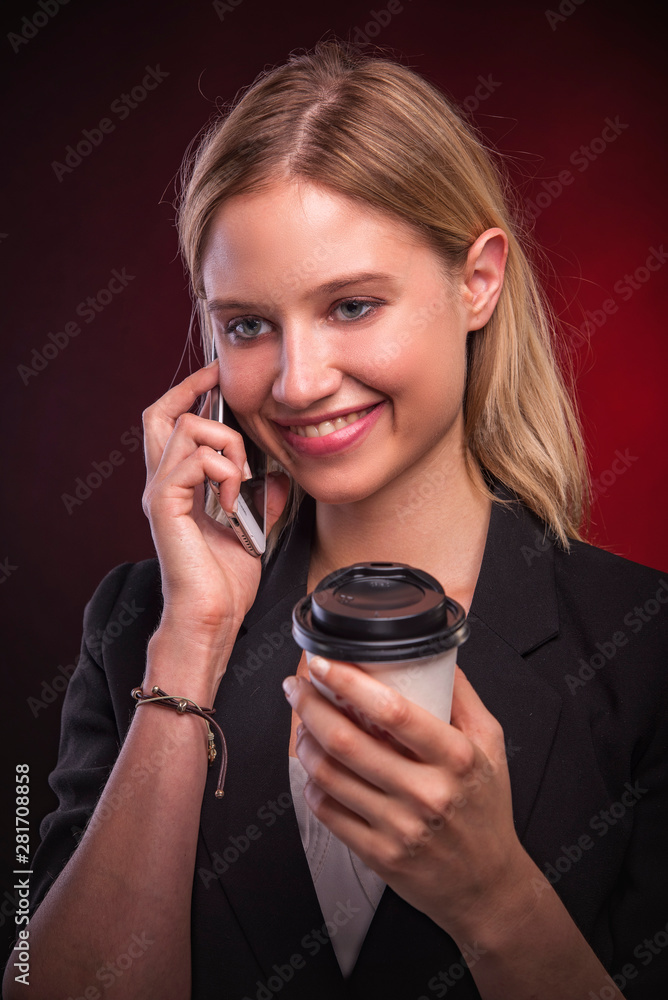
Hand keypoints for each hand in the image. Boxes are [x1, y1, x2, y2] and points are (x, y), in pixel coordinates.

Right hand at [141, 361, 289, 697]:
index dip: (189, 393)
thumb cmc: (225, 583)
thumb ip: (262, 499)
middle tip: (221, 383)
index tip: (218, 377)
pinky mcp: (164, 506)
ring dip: (226, 446)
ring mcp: (160, 493)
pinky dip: (222, 472)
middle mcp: (162, 484)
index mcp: (178, 486)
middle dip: (193, 390)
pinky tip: (232, 502)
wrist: (212, 616)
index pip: (171, 423)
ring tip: (240, 481)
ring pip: (187, 429)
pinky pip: (192, 460)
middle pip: (159, 413)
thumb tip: (280, 475)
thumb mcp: (252, 529)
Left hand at [283, 659, 530, 941]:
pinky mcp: (378, 854)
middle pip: (347, 740)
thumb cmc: (486, 809)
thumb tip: (433, 652)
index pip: (393, 710)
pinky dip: (313, 782)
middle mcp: (426, 793)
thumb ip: (463, 695)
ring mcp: (399, 826)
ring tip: (303, 723)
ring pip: (329, 774)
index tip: (323, 662)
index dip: (349, 681)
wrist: (487, 885)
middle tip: (297, 687)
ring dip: (304, 741)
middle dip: (310, 705)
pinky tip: (316, 766)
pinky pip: (327, 810)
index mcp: (456, 757)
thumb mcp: (491, 744)